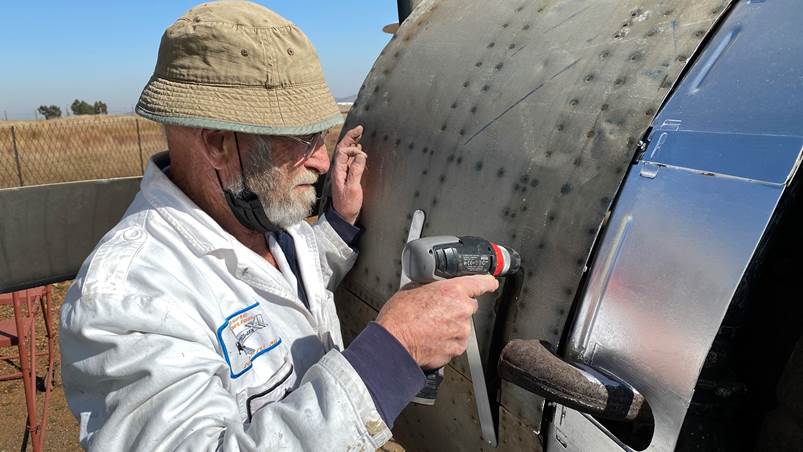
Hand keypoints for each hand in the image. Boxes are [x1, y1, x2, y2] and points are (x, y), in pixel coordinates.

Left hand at [331, 125, 365, 224]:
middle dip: (351, 137)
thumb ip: (356, 171)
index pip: (342, 151)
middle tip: (360, 128)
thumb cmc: (347, 204)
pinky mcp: (347, 176)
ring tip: (359, 135)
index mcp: (338, 171)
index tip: (362, 147)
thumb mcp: (353, 188)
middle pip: (343, 149)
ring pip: (346, 153)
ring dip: (353, 143)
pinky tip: (359, 150)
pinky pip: (349, 160)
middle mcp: (339, 169)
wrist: (344, 216)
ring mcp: (343, 172)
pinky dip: (355, 153)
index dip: (352, 146)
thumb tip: (360, 156)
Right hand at [376, 275, 498, 368]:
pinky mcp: (457, 348)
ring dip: (451, 326)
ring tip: (429, 328)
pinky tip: (431, 339)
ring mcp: (461, 330)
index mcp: (453, 290)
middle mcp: (462, 309)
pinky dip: (447, 342)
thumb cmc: (399, 317)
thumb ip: (431, 287)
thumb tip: (433, 288)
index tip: (490, 283)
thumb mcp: (412, 289)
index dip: (486, 282)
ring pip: (462, 326)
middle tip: (436, 312)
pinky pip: (456, 342)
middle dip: (456, 308)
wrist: (394, 342)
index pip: (480, 282)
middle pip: (468, 306)